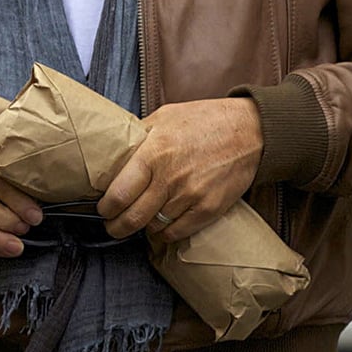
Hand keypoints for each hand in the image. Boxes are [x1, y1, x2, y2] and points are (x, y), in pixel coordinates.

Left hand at [97, 98, 262, 241]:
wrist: (249, 131)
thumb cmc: (204, 120)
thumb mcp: (164, 117)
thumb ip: (138, 138)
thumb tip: (113, 156)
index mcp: (153, 153)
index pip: (118, 194)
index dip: (105, 208)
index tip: (102, 209)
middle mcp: (170, 178)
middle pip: (132, 218)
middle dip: (117, 226)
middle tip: (112, 225)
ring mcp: (191, 196)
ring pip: (154, 227)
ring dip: (143, 226)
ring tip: (140, 219)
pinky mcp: (209, 209)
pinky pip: (177, 233)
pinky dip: (165, 233)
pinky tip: (161, 225)